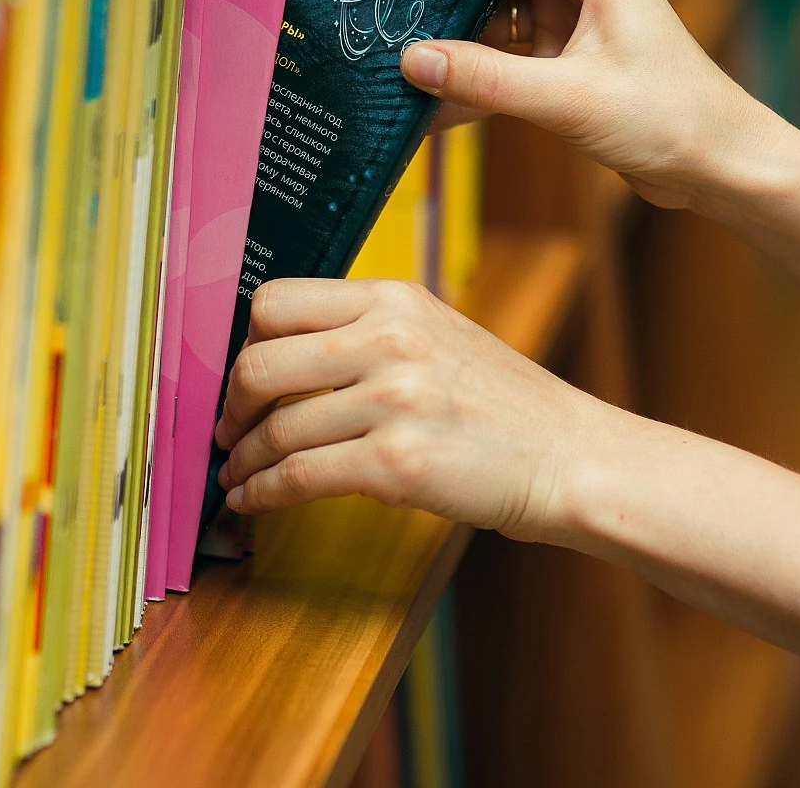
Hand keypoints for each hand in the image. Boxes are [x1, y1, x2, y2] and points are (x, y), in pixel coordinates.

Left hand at [213, 276, 631, 542]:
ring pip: (274, 430)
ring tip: (238, 475)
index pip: (274, 301)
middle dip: (232, 406)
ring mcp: (392, 401)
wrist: (570, 458)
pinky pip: (298, 478)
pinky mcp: (395, 464)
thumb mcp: (436, 335)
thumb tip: (278, 356)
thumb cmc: (502, 406)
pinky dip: (263, 494)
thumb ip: (366, 332)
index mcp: (393, 299)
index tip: (244, 377)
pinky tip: (254, 501)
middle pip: (259, 364)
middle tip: (229, 430)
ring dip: (243, 460)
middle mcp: (389, 340)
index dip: (243, 344)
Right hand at [382, 0, 792, 209]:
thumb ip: (488, 80)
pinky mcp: (561, 59)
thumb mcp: (571, 100)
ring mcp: (569, 19)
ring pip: (489, 7)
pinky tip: (428, 104)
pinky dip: (467, 74)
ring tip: (390, 51)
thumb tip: (413, 61)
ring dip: (447, 31)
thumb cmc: (673, 119)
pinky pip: (499, 54)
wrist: (719, 166)